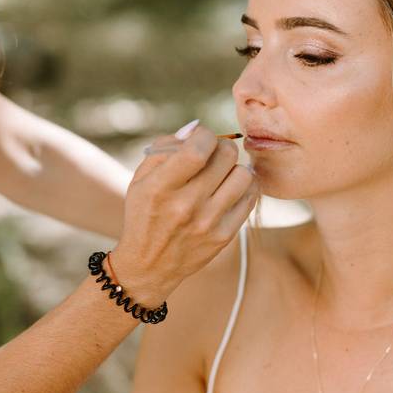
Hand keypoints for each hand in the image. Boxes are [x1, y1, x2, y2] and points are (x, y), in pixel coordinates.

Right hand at [111, 121, 257, 306]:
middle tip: (213, 154)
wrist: (149, 265)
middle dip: (221, 147)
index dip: (205, 134)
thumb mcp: (141, 179)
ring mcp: (208, 222)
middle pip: (226, 156)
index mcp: (161, 187)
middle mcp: (186, 205)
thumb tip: (195, 128)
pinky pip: (250, 198)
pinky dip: (245, 186)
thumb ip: (165, 148)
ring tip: (223, 172)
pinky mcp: (224, 236)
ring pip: (244, 174)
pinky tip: (232, 187)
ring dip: (235, 167)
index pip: (198, 148)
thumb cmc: (145, 214)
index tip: (200, 138)